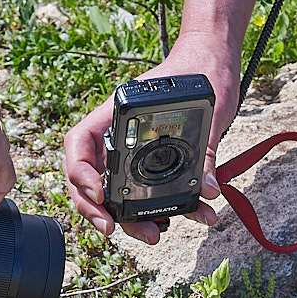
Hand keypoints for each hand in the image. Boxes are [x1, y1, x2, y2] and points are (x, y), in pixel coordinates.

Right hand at [64, 31, 240, 244]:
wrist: (217, 62)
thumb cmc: (201, 71)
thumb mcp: (204, 108)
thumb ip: (204, 148)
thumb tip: (207, 189)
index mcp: (116, 114)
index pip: (79, 145)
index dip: (80, 172)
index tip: (99, 194)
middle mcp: (120, 136)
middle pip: (92, 179)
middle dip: (98, 210)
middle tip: (111, 230)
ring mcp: (136, 153)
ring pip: (120, 194)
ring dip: (132, 220)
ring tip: (154, 235)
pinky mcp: (160, 165)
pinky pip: (155, 193)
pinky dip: (169, 210)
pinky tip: (194, 216)